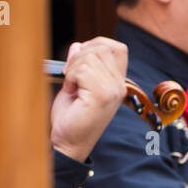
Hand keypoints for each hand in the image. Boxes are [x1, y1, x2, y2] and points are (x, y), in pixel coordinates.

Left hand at [49, 37, 128, 161]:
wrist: (68, 143)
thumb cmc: (71, 118)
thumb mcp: (74, 85)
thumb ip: (79, 65)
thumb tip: (78, 45)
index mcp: (116, 82)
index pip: (118, 48)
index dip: (97, 44)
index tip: (79, 59)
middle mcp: (119, 85)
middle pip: (103, 48)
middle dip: (80, 55)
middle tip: (70, 75)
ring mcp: (113, 90)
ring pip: (91, 57)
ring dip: (73, 68)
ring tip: (71, 86)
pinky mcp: (102, 96)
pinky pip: (83, 70)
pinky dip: (71, 77)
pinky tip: (71, 91)